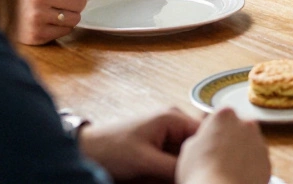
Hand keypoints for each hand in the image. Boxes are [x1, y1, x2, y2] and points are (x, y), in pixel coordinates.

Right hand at [16, 0, 89, 44]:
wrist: (0, 9)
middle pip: (80, 4)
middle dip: (77, 4)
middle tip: (66, 3)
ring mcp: (37, 17)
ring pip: (74, 19)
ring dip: (70, 17)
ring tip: (57, 13)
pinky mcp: (36, 34)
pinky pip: (65, 31)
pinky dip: (62, 27)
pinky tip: (49, 22)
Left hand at [79, 108, 199, 181]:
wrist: (85, 151)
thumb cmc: (111, 150)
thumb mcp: (145, 161)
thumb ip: (174, 167)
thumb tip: (196, 173)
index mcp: (173, 117)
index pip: (204, 134)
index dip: (207, 153)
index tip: (205, 169)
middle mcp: (173, 120)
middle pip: (196, 145)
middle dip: (192, 161)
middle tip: (183, 174)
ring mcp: (166, 132)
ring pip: (185, 153)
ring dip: (181, 166)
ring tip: (169, 174)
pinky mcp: (159, 143)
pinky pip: (174, 157)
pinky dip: (172, 168)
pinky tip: (162, 176)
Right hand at [176, 108, 271, 183]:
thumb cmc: (201, 171)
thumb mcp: (189, 148)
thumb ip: (201, 136)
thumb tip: (206, 139)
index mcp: (225, 115)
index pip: (220, 117)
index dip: (213, 131)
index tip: (208, 143)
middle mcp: (247, 124)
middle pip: (238, 129)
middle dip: (230, 140)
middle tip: (217, 157)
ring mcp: (260, 142)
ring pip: (249, 145)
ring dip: (241, 153)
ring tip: (226, 171)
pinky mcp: (268, 161)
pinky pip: (257, 161)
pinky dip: (250, 167)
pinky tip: (237, 177)